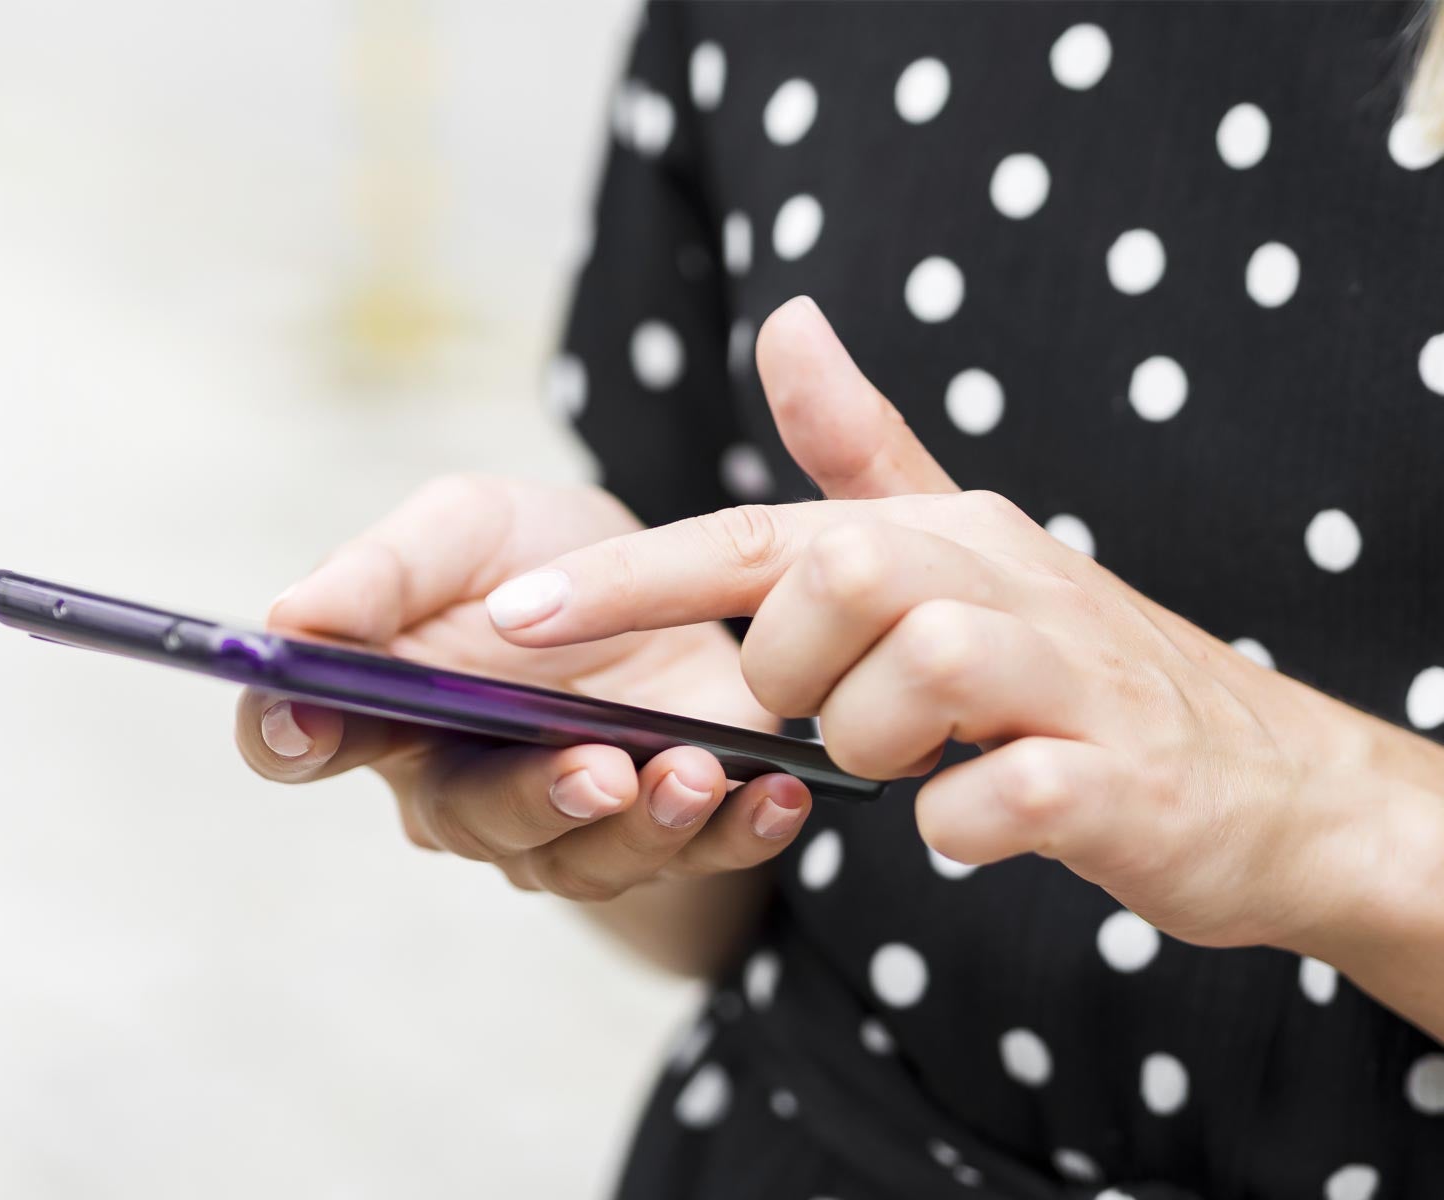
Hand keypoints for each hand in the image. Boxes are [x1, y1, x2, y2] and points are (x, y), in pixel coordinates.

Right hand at [230, 474, 807, 902]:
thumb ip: (382, 571)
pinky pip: (692, 857)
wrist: (679, 574)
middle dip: (529, 798)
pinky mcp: (663, 831)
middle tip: (590, 771)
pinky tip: (771, 795)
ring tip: (688, 773)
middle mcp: (455, 784)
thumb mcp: (464, 527)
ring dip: (638, 824)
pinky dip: (733, 833)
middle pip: (464, 818)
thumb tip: (292, 616)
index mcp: (380, 706)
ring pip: (577, 856)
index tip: (311, 723)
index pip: (296, 736)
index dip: (289, 734)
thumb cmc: (542, 558)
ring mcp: (558, 823)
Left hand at [484, 296, 1443, 954]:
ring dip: (876, 744)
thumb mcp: (962, 545)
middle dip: (792, 672)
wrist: (1260, 782)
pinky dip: (964, 826)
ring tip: (916, 763)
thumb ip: (859, 450)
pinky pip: (1003, 798)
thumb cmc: (1071, 669)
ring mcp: (1068, 680)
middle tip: (835, 716)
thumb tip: (785, 320)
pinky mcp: (1121, 784)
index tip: (508, 618)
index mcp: (939, 531)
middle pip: (832, 581)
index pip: (751, 536)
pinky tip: (979, 822)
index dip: (625, 579)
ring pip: (917, 675)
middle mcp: (1001, 579)